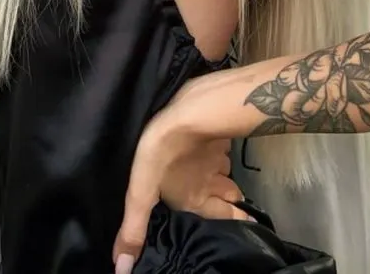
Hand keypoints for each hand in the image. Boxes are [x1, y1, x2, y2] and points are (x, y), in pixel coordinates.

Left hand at [112, 99, 251, 272]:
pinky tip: (212, 147)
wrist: (187, 112)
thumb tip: (122, 269)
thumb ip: (134, 229)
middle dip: (232, 204)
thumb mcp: (141, 194)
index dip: (236, 224)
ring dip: (225, 177)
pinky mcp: (215, 133)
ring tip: (222, 180)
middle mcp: (211, 182)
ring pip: (227, 172)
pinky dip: (219, 151)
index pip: (225, 218)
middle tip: (236, 208)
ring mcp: (217, 156)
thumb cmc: (162, 155)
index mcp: (196, 200)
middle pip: (230, 197)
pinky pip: (222, 148)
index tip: (247, 228)